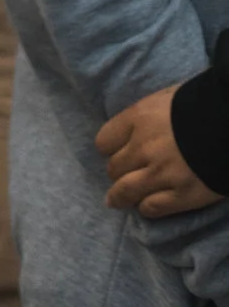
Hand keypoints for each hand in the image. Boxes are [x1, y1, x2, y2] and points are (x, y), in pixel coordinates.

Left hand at [98, 85, 223, 217]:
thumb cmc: (202, 104)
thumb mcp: (166, 99)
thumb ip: (147, 116)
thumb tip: (138, 127)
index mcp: (138, 119)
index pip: (104, 142)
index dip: (110, 149)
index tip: (116, 153)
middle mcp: (143, 147)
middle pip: (114, 168)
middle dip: (118, 172)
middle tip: (123, 176)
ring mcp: (162, 173)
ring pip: (126, 191)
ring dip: (120, 197)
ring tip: (117, 201)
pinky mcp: (183, 195)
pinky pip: (153, 207)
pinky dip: (146, 208)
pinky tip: (146, 206)